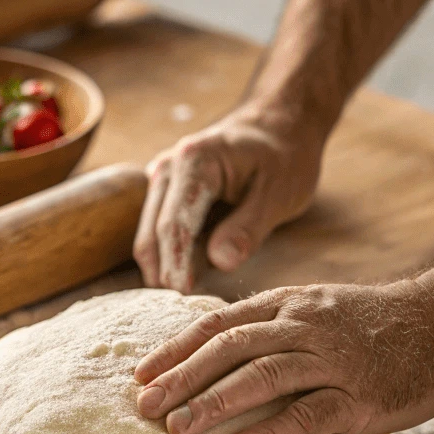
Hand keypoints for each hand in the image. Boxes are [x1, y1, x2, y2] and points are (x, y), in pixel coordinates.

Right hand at [133, 108, 324, 291]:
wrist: (279, 124)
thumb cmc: (284, 155)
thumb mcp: (279, 193)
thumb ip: (249, 228)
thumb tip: (219, 262)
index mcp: (194, 162)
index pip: (174, 223)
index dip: (176, 263)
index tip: (183, 294)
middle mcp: (168, 167)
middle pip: (152, 231)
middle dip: (162, 271)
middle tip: (178, 309)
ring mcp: (163, 178)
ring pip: (149, 233)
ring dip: (162, 266)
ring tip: (182, 300)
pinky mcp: (167, 192)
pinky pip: (158, 229)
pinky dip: (168, 255)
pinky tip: (185, 278)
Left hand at [133, 280, 433, 433]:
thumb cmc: (371, 323)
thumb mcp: (313, 307)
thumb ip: (268, 324)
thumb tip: (213, 348)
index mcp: (284, 306)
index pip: (216, 324)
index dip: (174, 349)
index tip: (139, 375)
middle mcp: (301, 326)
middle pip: (228, 348)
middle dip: (180, 378)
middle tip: (142, 407)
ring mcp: (330, 360)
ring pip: (261, 376)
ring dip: (213, 403)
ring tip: (175, 430)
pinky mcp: (359, 396)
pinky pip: (308, 414)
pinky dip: (270, 433)